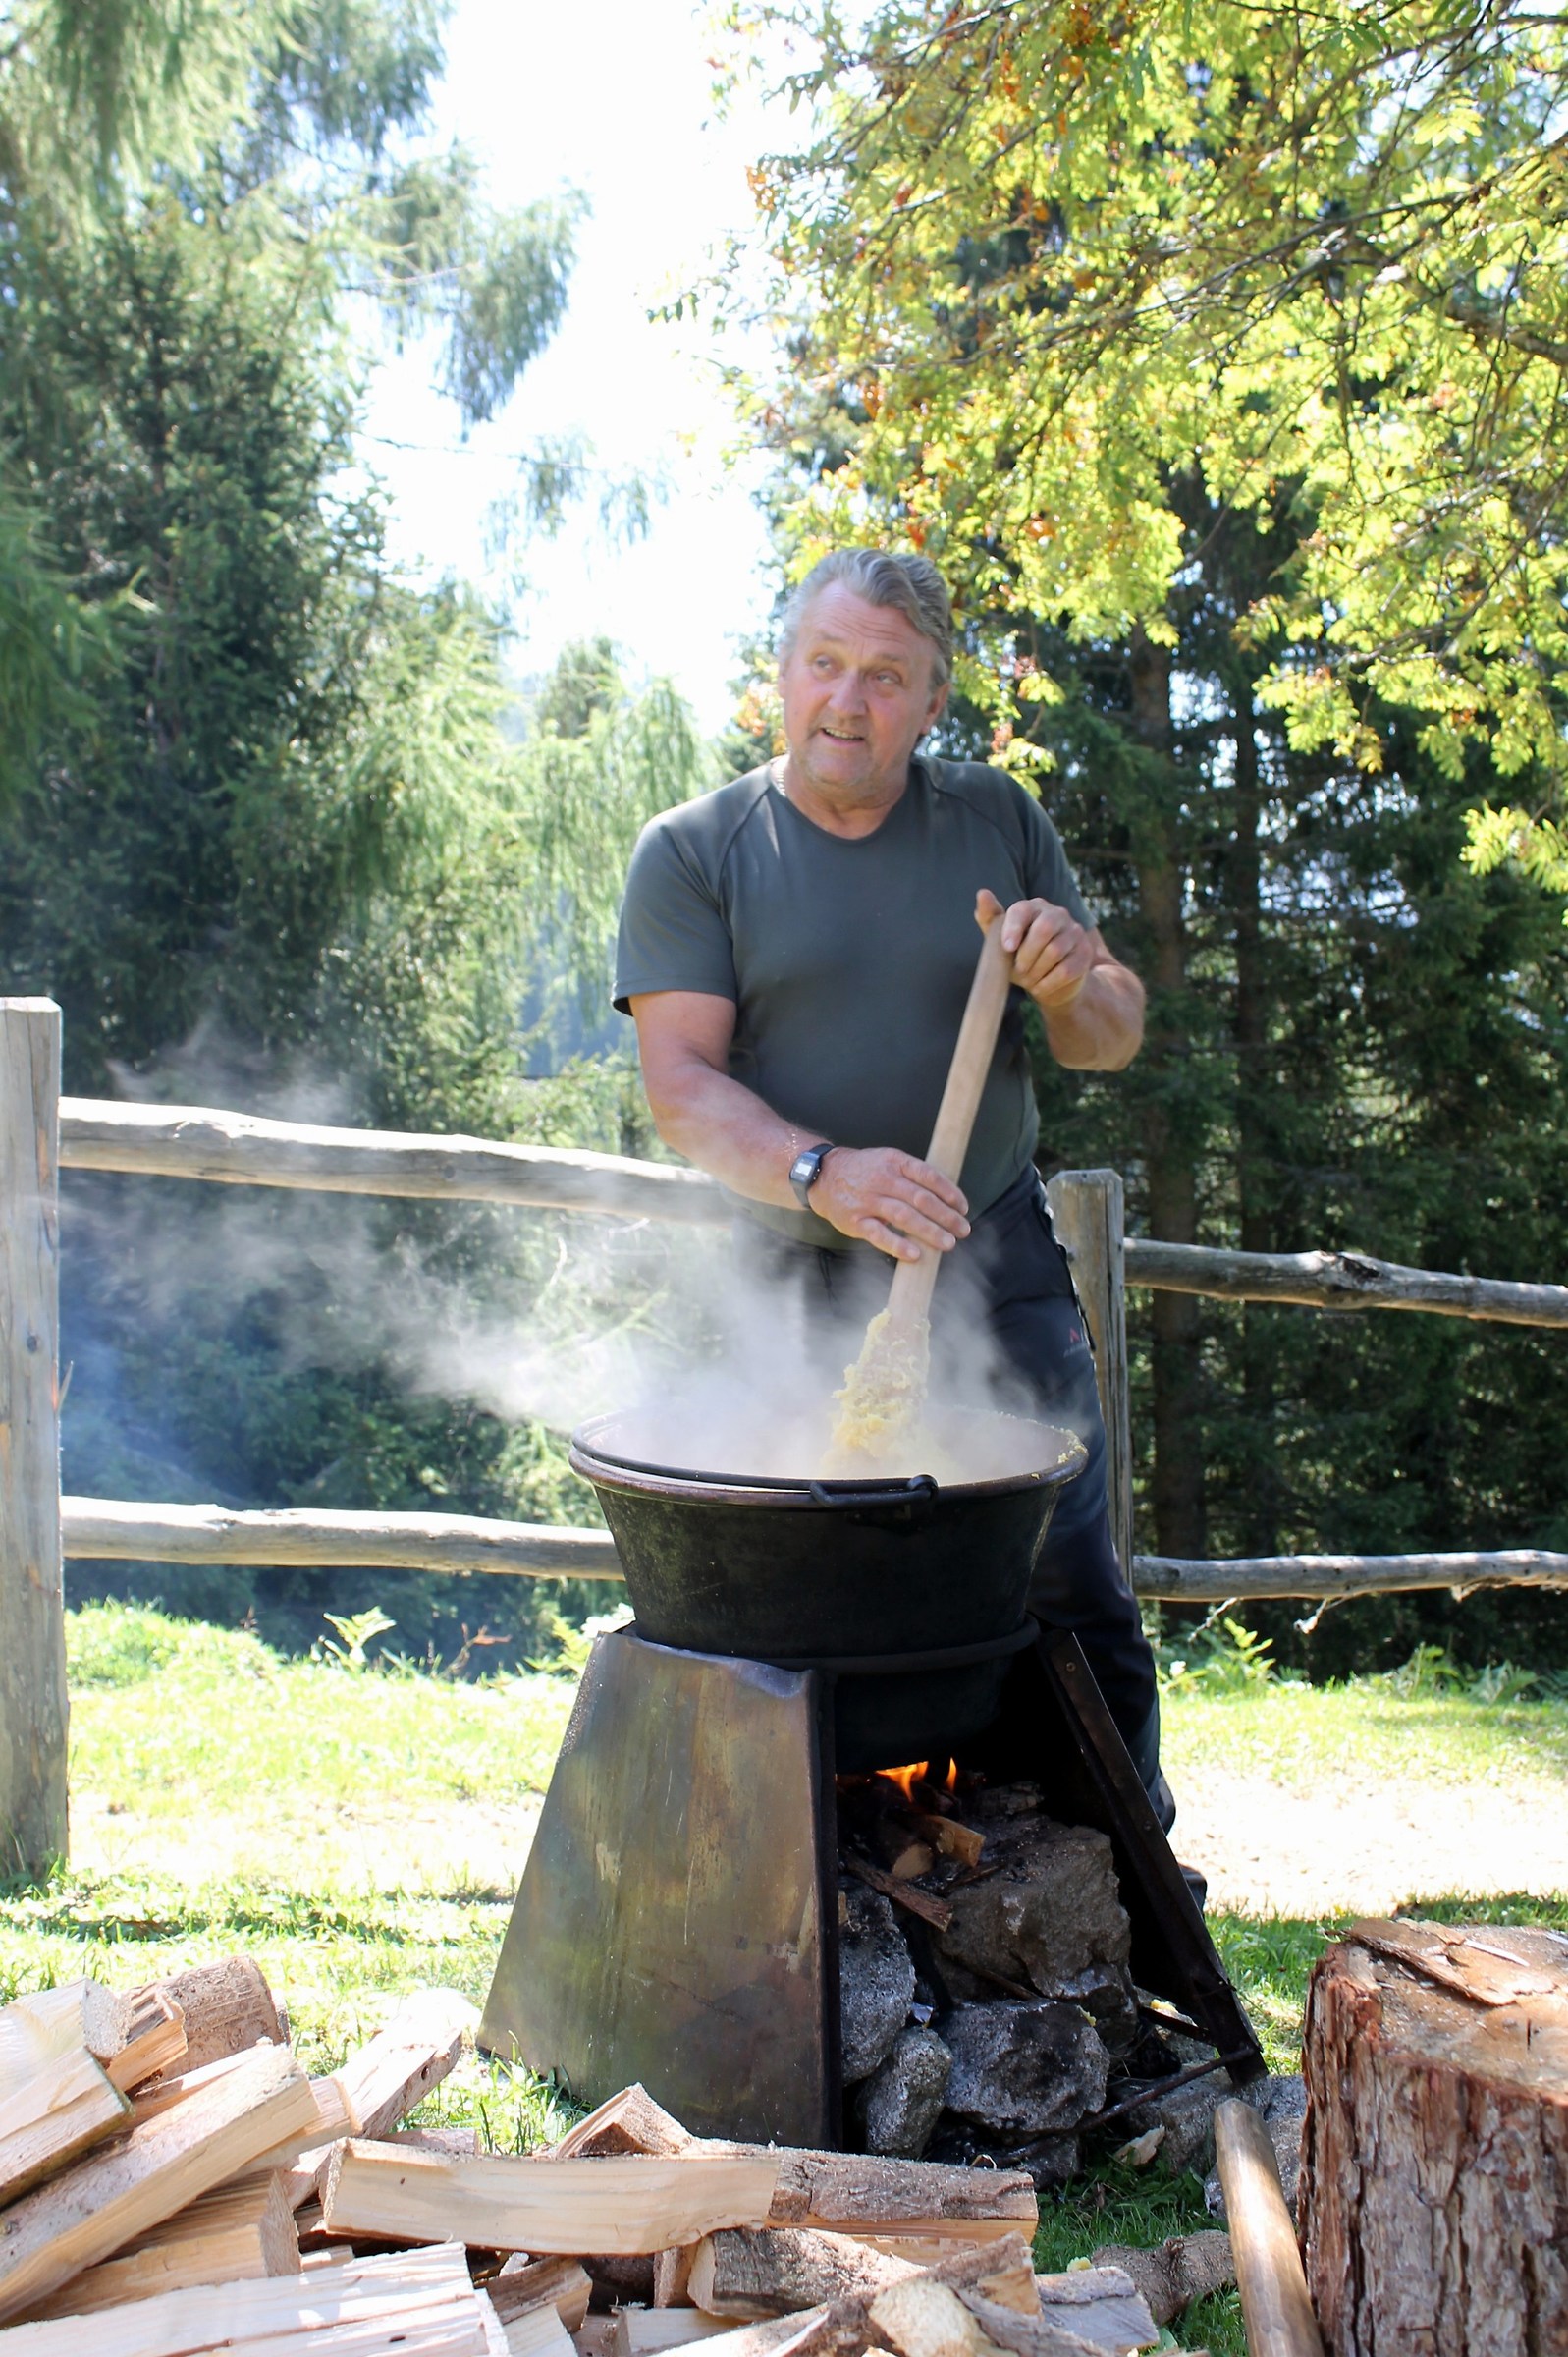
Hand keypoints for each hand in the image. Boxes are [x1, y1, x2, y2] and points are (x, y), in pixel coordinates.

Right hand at [808, 1146, 970, 1262]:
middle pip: (921, 1199)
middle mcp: (883, 1179)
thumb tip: (946, 1198)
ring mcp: (868, 1200)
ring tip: (948, 1243)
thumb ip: (913, 1175)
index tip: (963, 1208)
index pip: (929, 1176)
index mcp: (895, 1162)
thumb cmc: (863, 1171)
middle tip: (963, 1229)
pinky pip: (880, 1235)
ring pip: (904, 1217)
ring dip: (929, 1231)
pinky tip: (916, 1254)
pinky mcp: (856, 1220)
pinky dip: (899, 1245)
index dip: (950, 1193)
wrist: (823, 1176)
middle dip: (946, 1216)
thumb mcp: (888, 1161)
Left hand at [977, 887, 1094, 1007]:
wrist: (1049, 982)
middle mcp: (1057, 914)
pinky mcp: (1085, 953)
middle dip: (1027, 954)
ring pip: (1055, 950)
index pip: (1023, 910)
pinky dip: (1049, 983)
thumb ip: (990, 919)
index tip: (1008, 947)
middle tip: (1019, 970)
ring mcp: (1074, 932)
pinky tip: (1041, 987)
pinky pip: (1066, 970)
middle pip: (1044, 928)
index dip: (1013, 928)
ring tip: (1030, 979)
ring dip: (1037, 971)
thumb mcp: (1000, 942)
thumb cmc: (1020, 956)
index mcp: (1034, 907)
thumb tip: (982, 894)